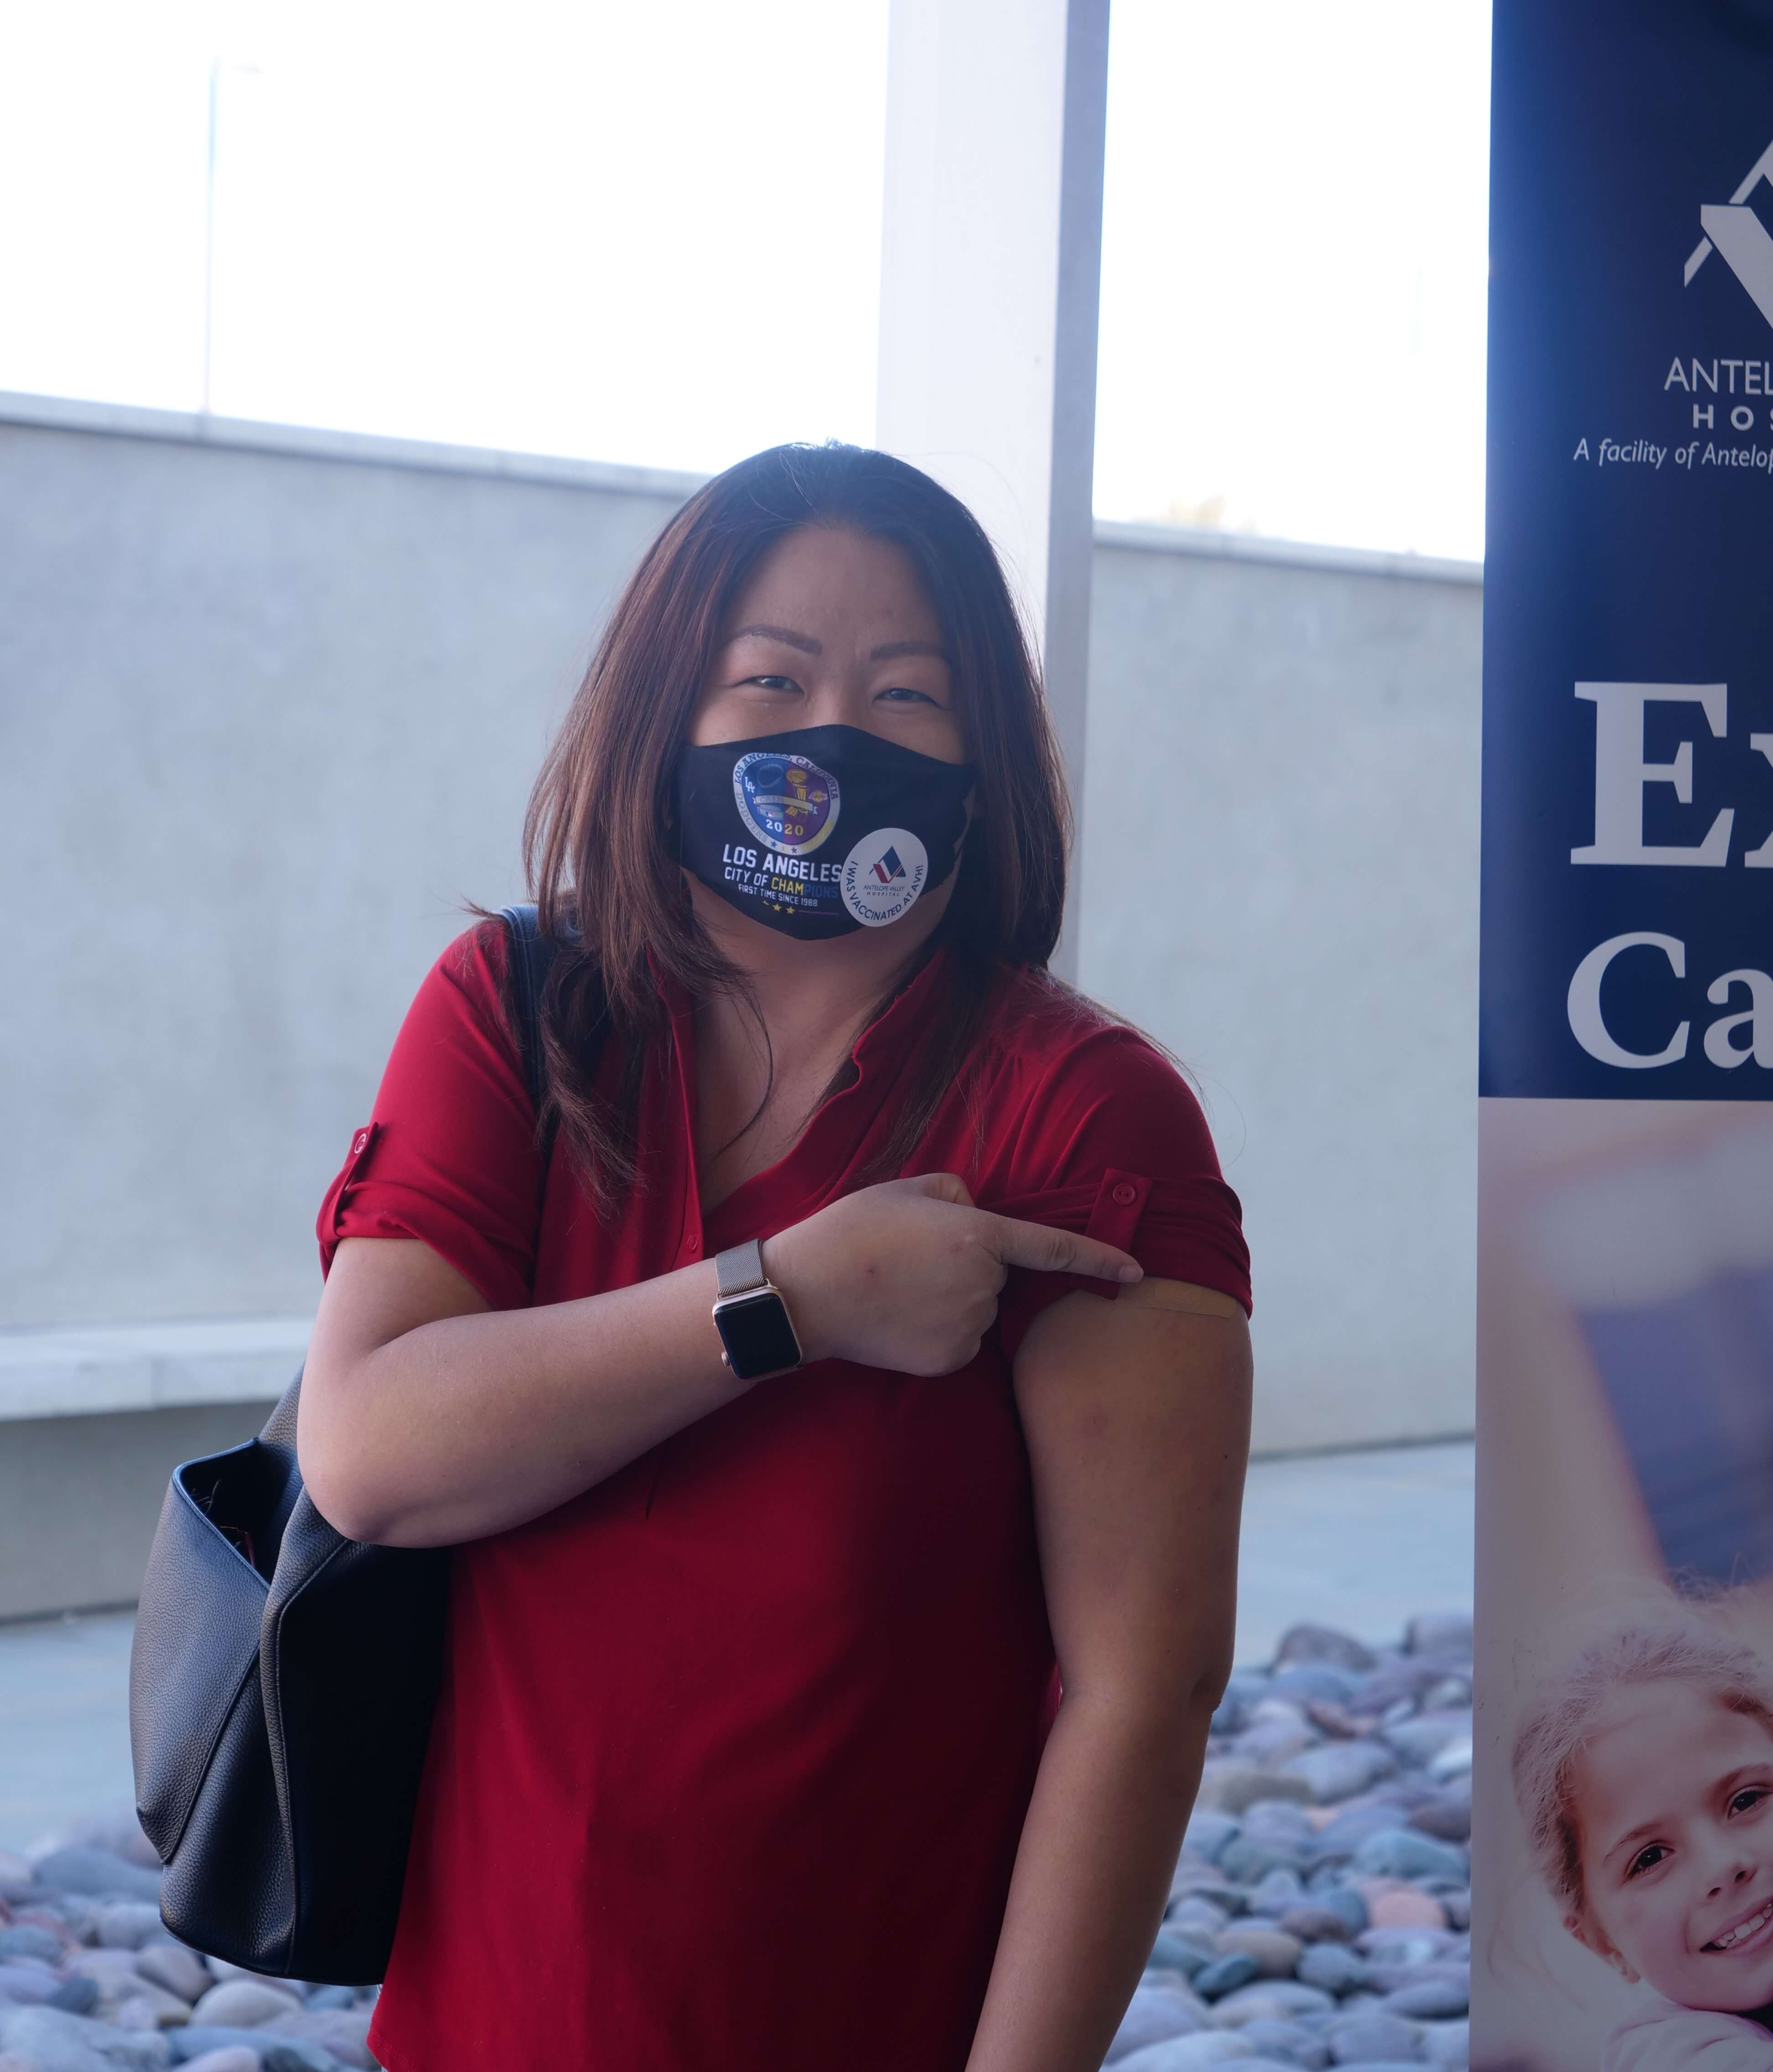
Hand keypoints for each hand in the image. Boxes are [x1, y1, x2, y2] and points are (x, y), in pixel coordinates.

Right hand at [766, 1172, 1141, 1376]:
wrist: (807, 1293)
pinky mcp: (949, 1360)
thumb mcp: (908, 1189)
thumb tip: (977, 1213)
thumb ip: (958, 1195)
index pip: (1054, 1249)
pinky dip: (938, 1330)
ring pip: (979, 1310)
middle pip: (999, 1277)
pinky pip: (961, 1341)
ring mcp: (967, 1327)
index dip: (1099, 1258)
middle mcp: (983, 1285)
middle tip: (914, 1260)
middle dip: (972, 1267)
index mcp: (979, 1236)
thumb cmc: (855, 1230)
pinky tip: (900, 1319)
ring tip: (900, 1288)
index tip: (1137, 1270)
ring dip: (954, 1299)